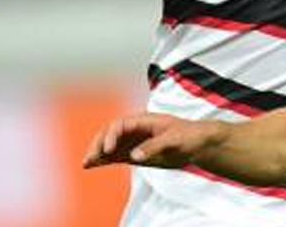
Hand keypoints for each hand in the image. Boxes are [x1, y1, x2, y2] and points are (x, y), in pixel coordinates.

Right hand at [82, 112, 219, 169]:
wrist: (199, 143)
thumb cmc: (190, 135)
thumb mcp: (175, 139)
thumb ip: (154, 146)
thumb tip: (134, 155)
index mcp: (144, 120)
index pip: (120, 125)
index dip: (111, 136)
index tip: (107, 150)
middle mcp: (135, 130)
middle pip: (110, 134)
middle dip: (98, 144)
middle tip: (90, 159)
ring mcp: (134, 141)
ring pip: (110, 145)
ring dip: (97, 153)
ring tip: (86, 164)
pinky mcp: (135, 153)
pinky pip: (115, 156)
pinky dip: (103, 160)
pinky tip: (93, 165)